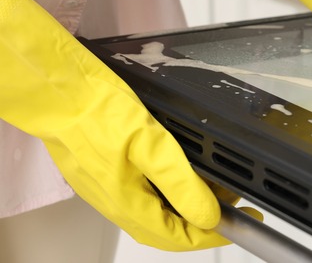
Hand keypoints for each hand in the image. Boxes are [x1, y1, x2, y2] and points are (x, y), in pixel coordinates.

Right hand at [0, 0, 231, 250]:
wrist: (57, 91)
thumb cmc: (98, 112)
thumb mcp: (151, 144)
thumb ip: (180, 183)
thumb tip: (207, 215)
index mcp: (128, 204)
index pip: (178, 237)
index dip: (211, 235)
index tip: (239, 224)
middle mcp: (116, 204)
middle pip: (167, 229)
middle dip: (202, 222)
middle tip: (231, 203)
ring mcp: (108, 190)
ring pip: (155, 212)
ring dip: (185, 206)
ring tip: (213, 187)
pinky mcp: (104, 173)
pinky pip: (142, 195)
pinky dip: (168, 192)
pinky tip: (179, 175)